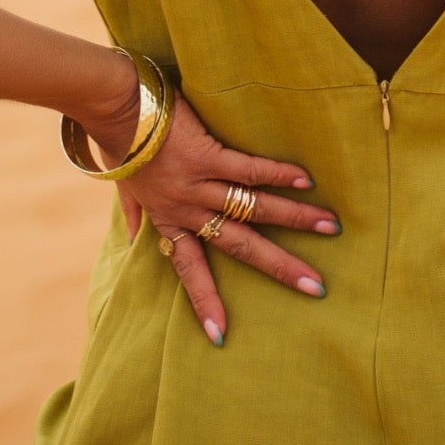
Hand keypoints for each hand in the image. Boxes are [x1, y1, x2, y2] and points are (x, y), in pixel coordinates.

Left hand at [85, 79, 340, 347]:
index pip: (188, 270)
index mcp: (167, 220)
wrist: (115, 108)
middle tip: (316, 288)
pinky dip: (277, 175)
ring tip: (329, 226)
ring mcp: (199, 183)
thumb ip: (129, 214)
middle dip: (280, 268)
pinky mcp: (207, 155)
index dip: (205, 301)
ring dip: (294, 217)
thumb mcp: (122, 188)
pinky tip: (304, 182)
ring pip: (253, 209)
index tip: (220, 337)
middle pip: (239, 247)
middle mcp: (187, 209)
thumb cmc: (119, 143)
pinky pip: (248, 169)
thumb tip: (127, 240)